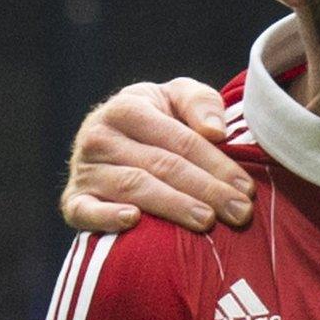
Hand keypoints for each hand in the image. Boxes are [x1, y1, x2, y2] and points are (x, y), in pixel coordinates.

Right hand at [61, 78, 253, 232]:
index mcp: (127, 108)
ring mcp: (84, 170)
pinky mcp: (73, 200)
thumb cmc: (158, 118)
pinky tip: (134, 221)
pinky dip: (107, 217)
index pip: (181, 141)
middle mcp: (99, 136)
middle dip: (206, 190)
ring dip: (173, 206)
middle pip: (162, 166)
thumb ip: (200, 102)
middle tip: (239, 213)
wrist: (111, 137)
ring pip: (134, 188)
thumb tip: (215, 132)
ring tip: (207, 221)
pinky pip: (85, 211)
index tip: (246, 188)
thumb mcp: (177, 97)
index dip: (217, 164)